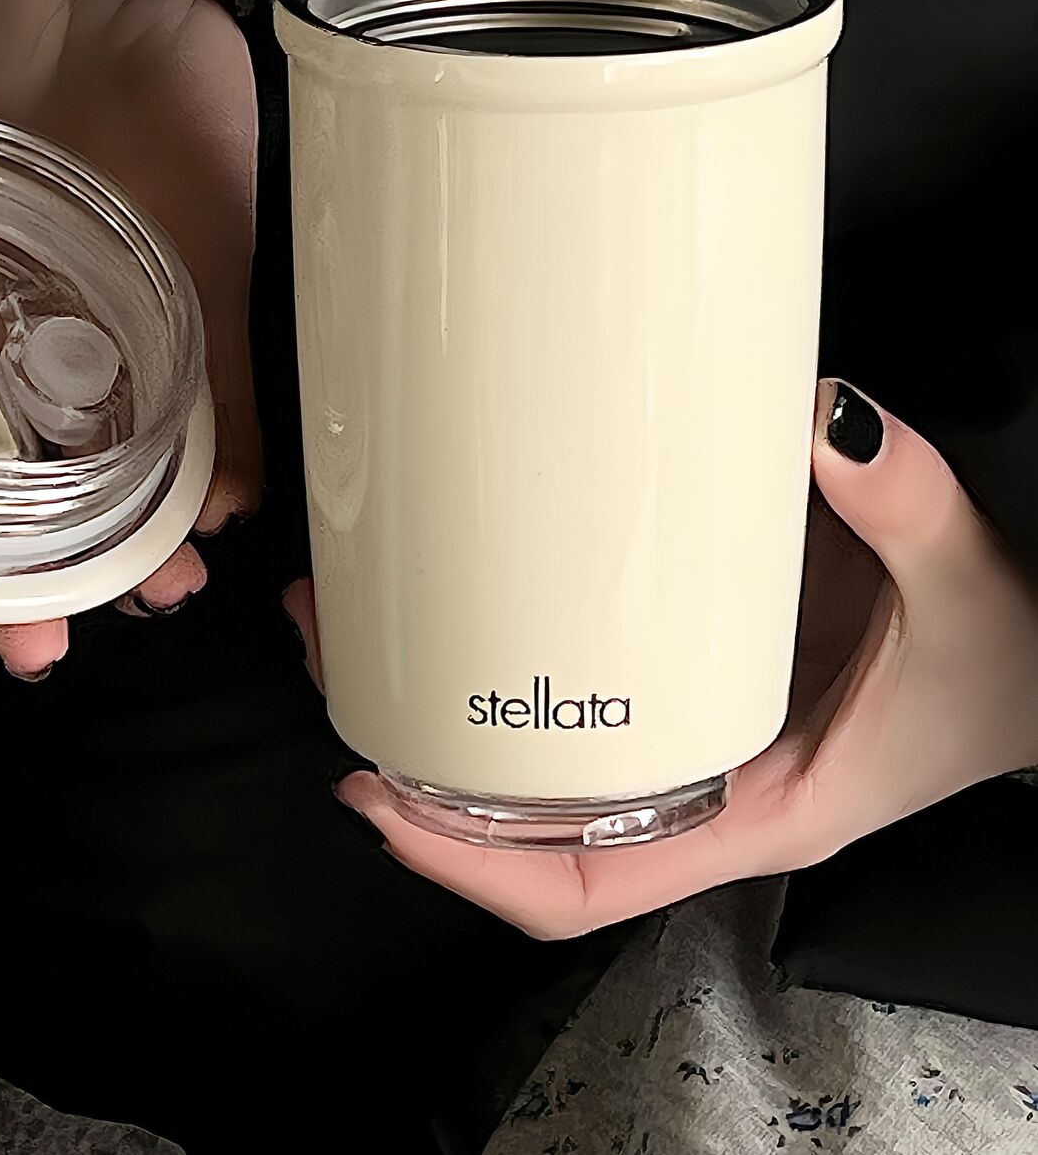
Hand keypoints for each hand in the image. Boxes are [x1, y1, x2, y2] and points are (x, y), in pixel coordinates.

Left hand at [285, 380, 1037, 936]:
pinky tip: (459, 597)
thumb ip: (906, 507)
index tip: (377, 802)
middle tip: (337, 661)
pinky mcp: (685, 671)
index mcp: (749, 812)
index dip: (464, 864)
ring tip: (361, 619)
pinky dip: (503, 659)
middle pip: (520, 820)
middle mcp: (698, 787)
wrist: (1028, 664)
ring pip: (531, 759)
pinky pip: (572, 694)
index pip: (578, 884)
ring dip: (440, 703)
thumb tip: (824, 422)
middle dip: (416, 763)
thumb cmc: (997, 671)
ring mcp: (683, 731)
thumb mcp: (961, 595)